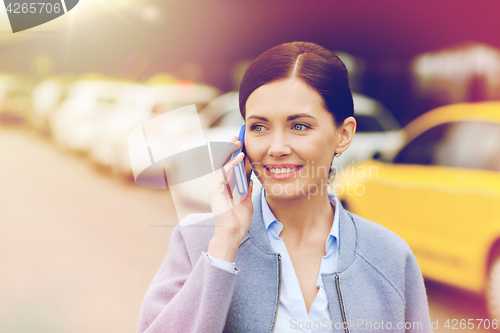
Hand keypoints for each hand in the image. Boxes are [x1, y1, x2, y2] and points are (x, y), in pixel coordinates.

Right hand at [208, 135, 253, 261]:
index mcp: (226, 186)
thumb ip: (246, 187)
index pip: (230, 166)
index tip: (243, 143)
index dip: (236, 154)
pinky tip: (240, 156)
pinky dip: (231, 163)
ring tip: (239, 140)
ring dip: (230, 151)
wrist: (233, 233)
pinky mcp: (214, 190)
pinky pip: (223, 172)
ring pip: (222, 163)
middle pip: (224, 161)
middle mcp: (218, 184)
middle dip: (231, 148)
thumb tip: (249, 177)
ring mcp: (215, 186)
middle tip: (239, 135)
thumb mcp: (246, 199)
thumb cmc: (239, 219)